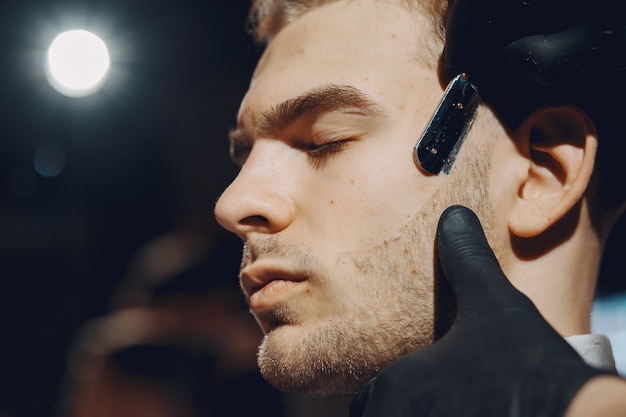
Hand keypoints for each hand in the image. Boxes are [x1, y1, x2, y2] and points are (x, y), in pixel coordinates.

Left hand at [350, 205, 611, 416]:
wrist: (572, 414)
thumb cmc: (526, 362)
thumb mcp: (494, 304)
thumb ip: (467, 260)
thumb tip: (454, 215)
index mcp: (395, 384)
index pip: (371, 402)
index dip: (394, 398)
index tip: (427, 394)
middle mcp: (400, 416)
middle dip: (411, 410)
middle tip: (449, 400)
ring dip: (429, 412)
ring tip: (464, 406)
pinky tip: (480, 412)